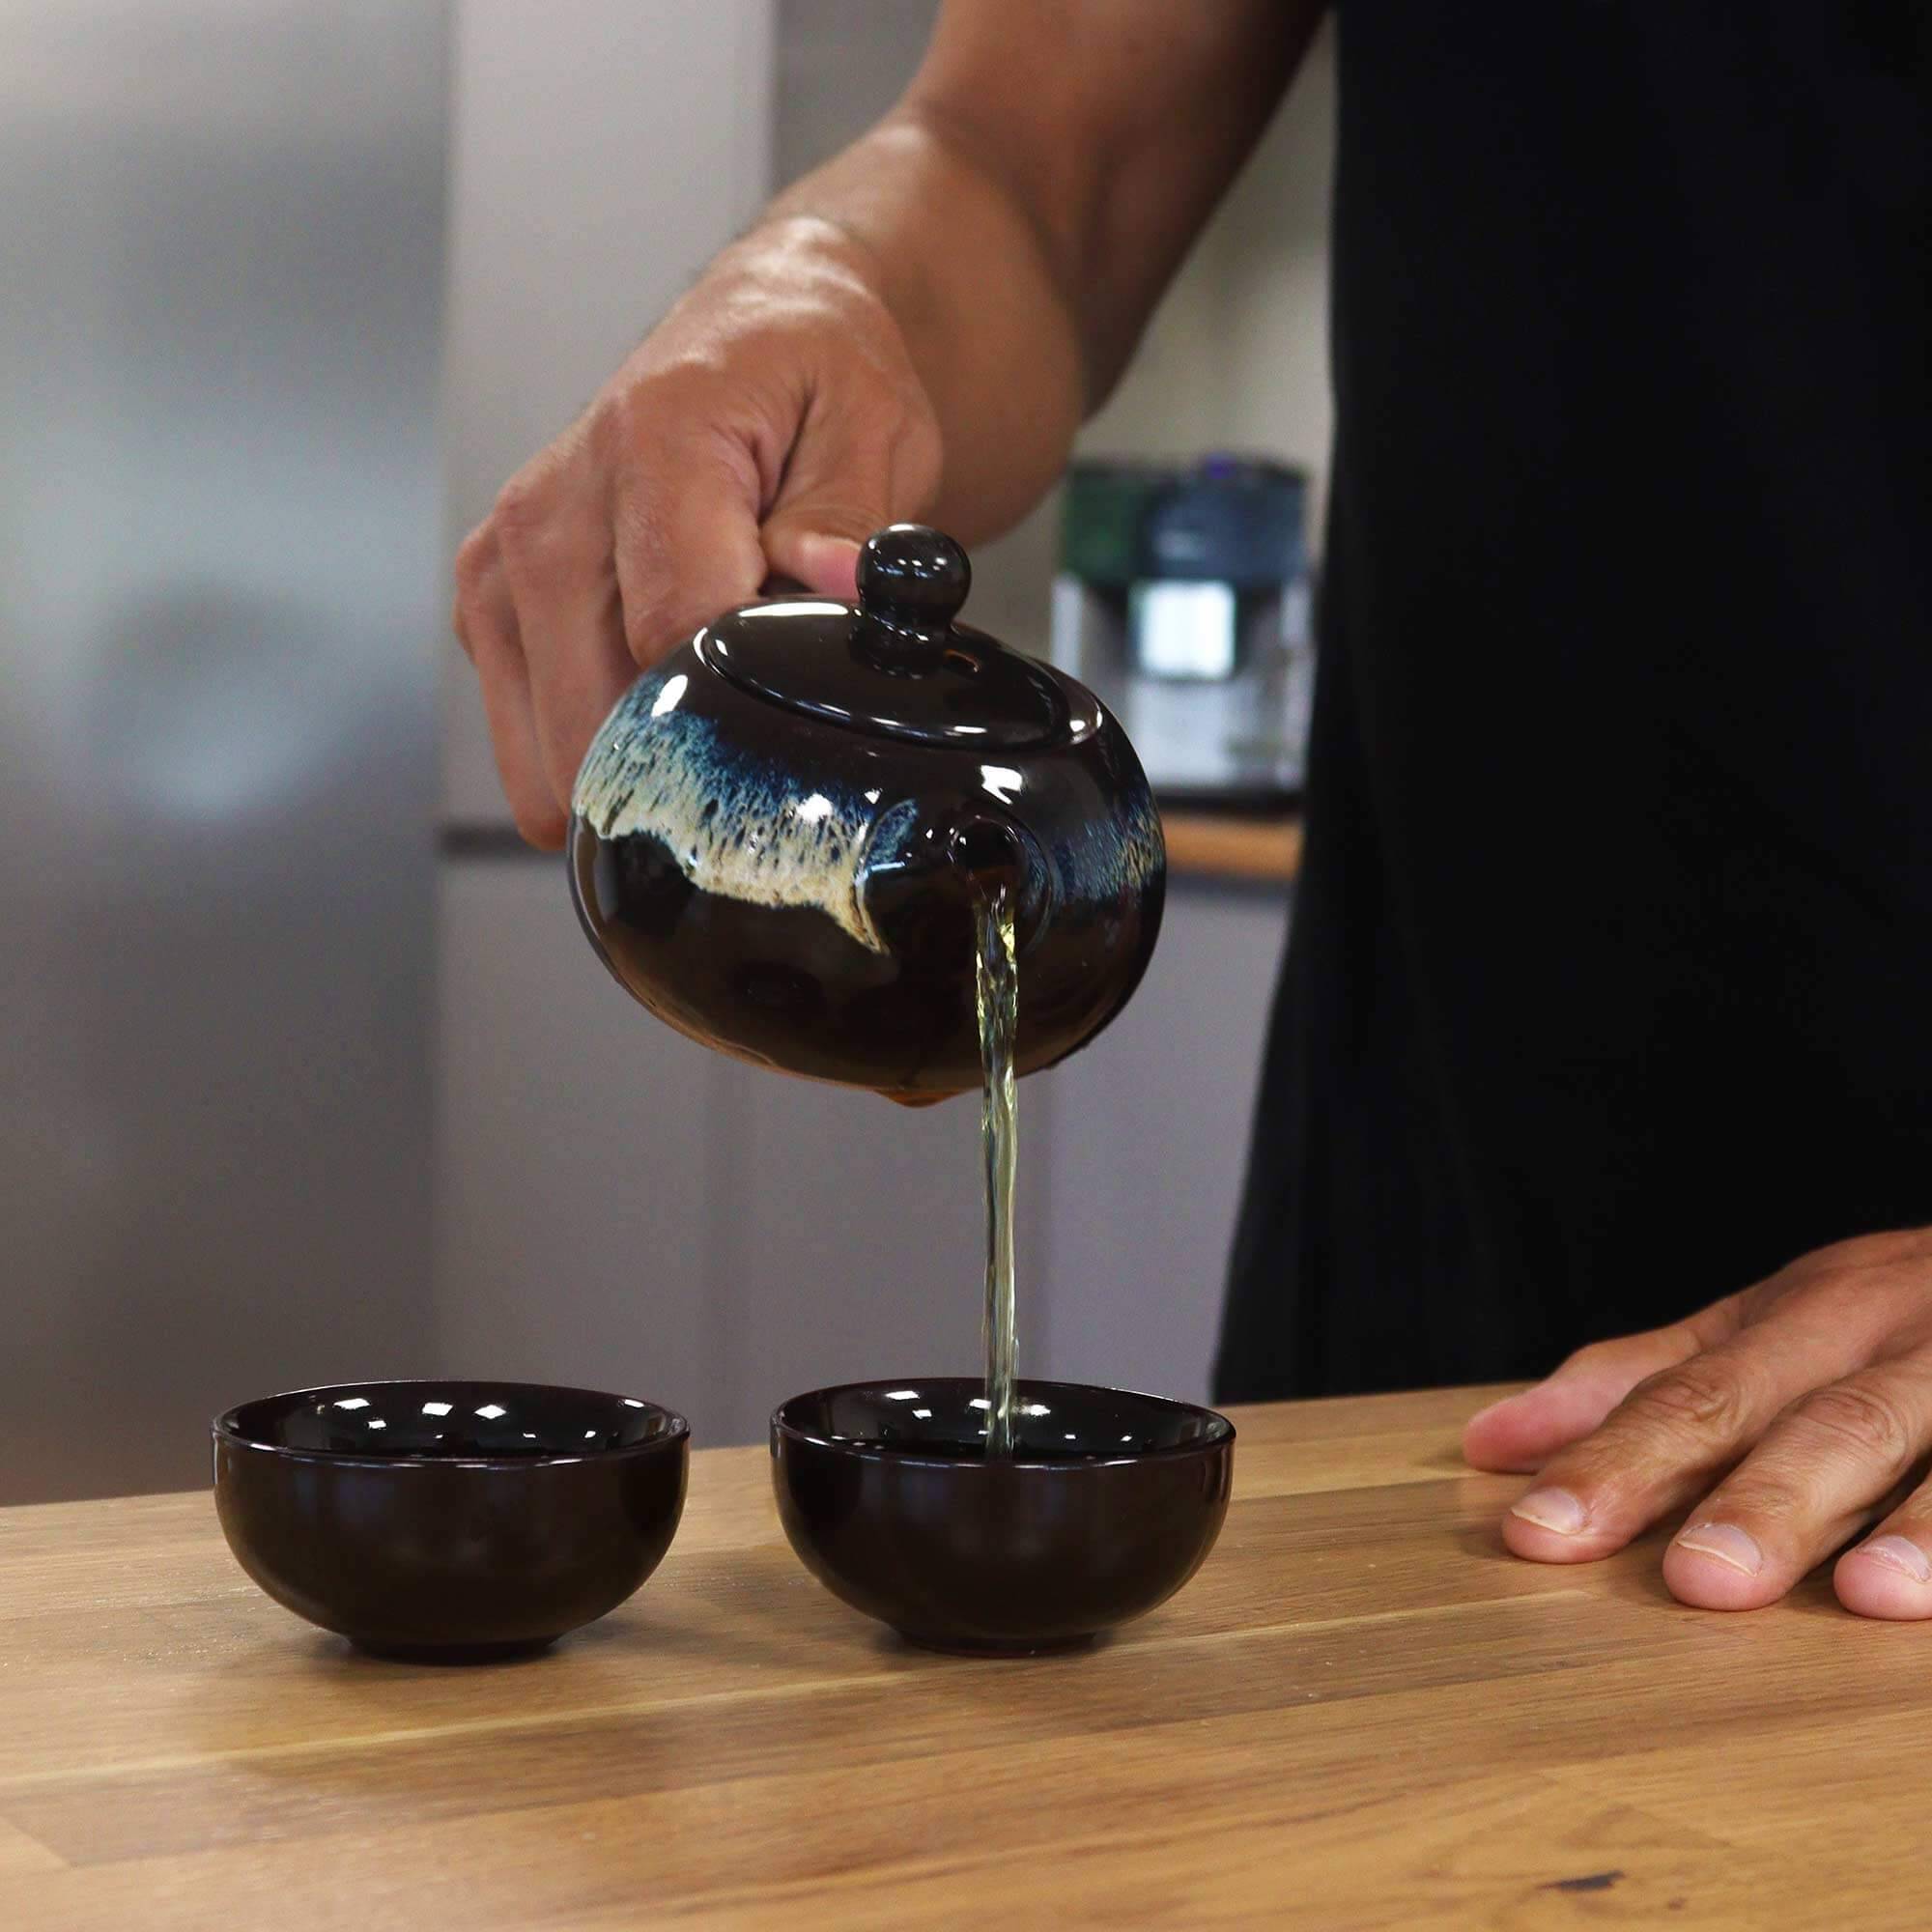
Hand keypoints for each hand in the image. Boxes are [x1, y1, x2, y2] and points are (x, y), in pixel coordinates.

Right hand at [452, 218, 940, 847]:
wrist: (751, 341)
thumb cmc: (807, 383)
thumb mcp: (869, 425)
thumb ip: (850, 516)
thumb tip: (840, 583)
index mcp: (647, 446)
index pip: (673, 631)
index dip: (746, 697)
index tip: (798, 696)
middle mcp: (548, 510)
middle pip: (597, 715)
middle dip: (691, 755)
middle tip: (764, 721)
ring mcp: (503, 569)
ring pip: (556, 755)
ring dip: (641, 765)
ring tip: (710, 700)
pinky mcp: (489, 614)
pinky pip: (536, 746)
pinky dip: (602, 752)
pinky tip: (656, 701)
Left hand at [1463, 1228, 1931, 1616]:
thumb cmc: (1890, 1310)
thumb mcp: (1764, 1325)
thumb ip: (1636, 1381)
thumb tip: (1489, 1443)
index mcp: (1799, 1315)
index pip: (1689, 1390)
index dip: (1615, 1459)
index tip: (1535, 1531)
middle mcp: (1884, 1331)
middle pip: (1805, 1414)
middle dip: (1751, 1495)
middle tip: (1694, 1579)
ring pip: (1913, 1434)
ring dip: (1900, 1519)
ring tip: (1855, 1593)